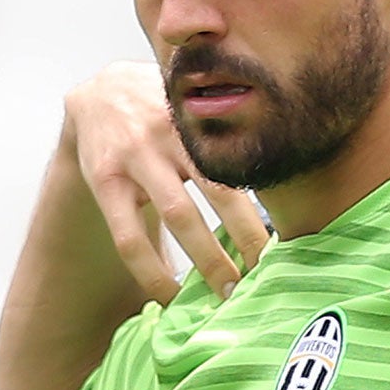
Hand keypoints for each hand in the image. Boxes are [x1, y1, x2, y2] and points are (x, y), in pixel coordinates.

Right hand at [63, 60, 269, 304]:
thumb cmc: (168, 108)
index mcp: (203, 118)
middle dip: (246, 238)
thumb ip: (234, 134)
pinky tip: (170, 296)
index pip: (243, 165)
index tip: (288, 245)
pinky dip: (151, 272)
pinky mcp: (105, 183)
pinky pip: (129, 238)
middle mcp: (171, 133)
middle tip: (267, 276)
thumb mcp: (200, 108)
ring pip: (178, 216)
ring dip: (206, 261)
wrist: (98, 93)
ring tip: (227, 294)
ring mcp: (135, 158)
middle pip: (218, 192)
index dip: (268, 205)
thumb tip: (290, 174)